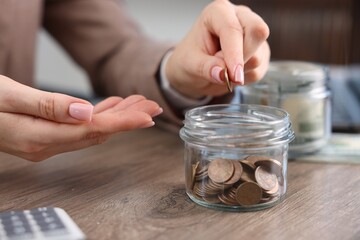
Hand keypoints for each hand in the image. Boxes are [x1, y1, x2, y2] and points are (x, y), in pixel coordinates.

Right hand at [0, 75, 161, 160]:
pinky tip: (110, 106)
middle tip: (151, 106)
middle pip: (97, 132)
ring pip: (91, 130)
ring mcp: (46, 142)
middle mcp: (46, 144)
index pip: (93, 130)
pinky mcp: (45, 135)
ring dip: (116, 116)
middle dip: (127, 118)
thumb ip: (48, 106)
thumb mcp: (7, 96)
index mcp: (39, 137)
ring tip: (138, 103)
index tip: (146, 116)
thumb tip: (85, 111)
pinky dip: (98, 116)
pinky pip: (79, 128)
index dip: (122, 123)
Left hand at [165, 0, 269, 98]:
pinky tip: (231, 72)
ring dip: (241, 70)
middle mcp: (239, 17)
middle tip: (225, 73)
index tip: (234, 75)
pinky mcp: (260, 50)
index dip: (235, 53)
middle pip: (257, 32)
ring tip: (222, 68)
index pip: (233, 28)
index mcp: (218, 12)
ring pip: (259, 55)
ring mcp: (252, 33)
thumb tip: (222, 74)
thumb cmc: (190, 59)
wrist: (194, 69)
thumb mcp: (190, 64)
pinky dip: (245, 77)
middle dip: (243, 58)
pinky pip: (260, 69)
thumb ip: (205, 68)